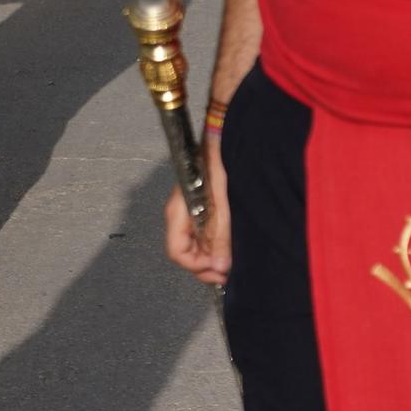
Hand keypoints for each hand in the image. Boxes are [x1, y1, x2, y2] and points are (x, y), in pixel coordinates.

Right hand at [164, 137, 231, 285]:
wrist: (224, 137)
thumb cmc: (220, 163)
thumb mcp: (224, 205)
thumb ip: (221, 236)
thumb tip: (220, 266)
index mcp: (178, 213)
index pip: (177, 253)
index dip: (198, 267)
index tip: (220, 271)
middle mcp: (180, 215)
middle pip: (186, 252)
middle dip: (206, 265)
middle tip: (228, 272)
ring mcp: (191, 212)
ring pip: (196, 245)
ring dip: (212, 256)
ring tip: (232, 261)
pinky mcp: (202, 208)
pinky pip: (204, 234)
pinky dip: (216, 244)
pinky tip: (230, 246)